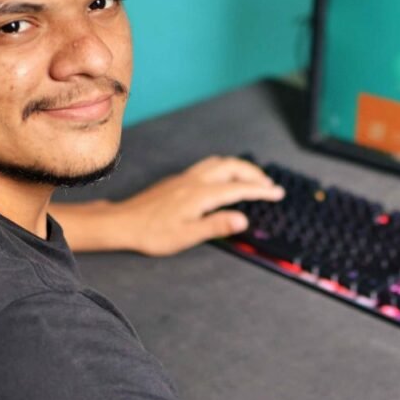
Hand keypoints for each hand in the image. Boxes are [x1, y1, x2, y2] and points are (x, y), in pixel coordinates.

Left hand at [52, 156, 283, 255]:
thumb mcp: (186, 236)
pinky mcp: (178, 180)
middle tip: (270, 185)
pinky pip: (209, 165)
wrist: (123, 223)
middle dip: (255, 174)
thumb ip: (216, 226)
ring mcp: (185, 178)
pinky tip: (225, 178)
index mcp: (200, 194)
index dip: (261, 190)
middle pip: (232, 167)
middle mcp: (194, 181)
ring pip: (220, 163)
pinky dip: (226, 167)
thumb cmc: (152, 233)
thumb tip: (242, 219)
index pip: (239, 188)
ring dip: (240, 168)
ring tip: (253, 178)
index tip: (277, 193)